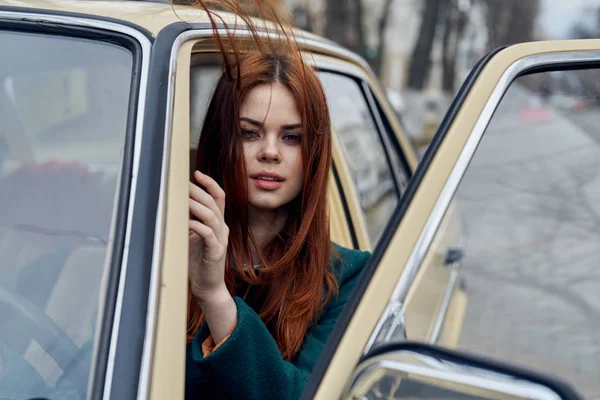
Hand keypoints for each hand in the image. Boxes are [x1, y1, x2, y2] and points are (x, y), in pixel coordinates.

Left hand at [189, 171, 228, 303]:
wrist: (208, 287)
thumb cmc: (198, 262)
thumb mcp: (193, 237)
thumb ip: (189, 221)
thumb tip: (174, 205)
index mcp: (218, 224)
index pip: (219, 198)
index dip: (210, 184)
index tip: (196, 173)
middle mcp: (222, 229)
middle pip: (214, 203)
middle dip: (199, 190)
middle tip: (183, 183)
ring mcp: (220, 240)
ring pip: (211, 216)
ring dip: (196, 206)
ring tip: (183, 198)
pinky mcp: (215, 253)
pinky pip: (208, 235)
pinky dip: (197, 226)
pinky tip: (186, 222)